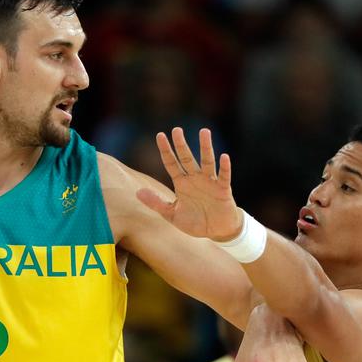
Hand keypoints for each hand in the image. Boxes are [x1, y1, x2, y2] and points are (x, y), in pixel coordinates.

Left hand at [137, 127, 241, 241]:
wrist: (216, 231)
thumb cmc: (195, 221)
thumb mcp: (171, 214)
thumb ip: (156, 203)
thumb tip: (137, 193)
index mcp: (182, 183)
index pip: (171, 163)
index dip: (165, 150)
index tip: (159, 135)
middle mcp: (195, 179)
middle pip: (187, 158)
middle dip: (181, 145)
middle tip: (176, 130)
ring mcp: (209, 183)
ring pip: (207, 162)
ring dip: (205, 147)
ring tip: (204, 132)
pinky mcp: (223, 190)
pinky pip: (224, 176)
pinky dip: (224, 167)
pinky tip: (224, 157)